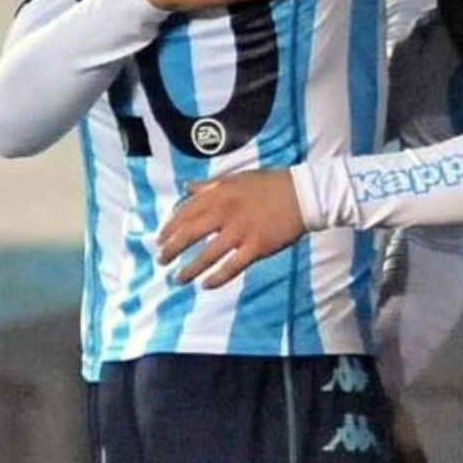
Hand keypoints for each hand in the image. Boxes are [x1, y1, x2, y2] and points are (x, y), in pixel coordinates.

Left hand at [156, 169, 305, 286]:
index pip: (185, 212)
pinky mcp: (256, 246)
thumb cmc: (269, 185)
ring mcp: (241, 231)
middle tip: (160, 261)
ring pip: (207, 254)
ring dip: (189, 269)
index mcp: (219, 193)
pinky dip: (217, 278)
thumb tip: (187, 186)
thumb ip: (210, 185)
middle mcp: (226, 212)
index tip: (159, 239)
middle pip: (189, 234)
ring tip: (177, 279)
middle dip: (171, 249)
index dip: (168, 228)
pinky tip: (205, 285)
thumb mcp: (236, 178)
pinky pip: (232, 266)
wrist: (303, 194)